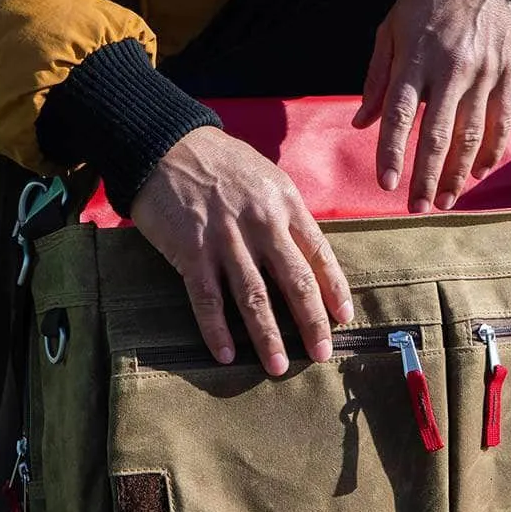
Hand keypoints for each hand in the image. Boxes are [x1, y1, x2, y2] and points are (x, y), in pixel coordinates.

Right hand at [131, 127, 353, 375]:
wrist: (166, 144)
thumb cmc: (221, 161)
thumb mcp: (267, 177)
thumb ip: (286, 215)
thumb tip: (306, 254)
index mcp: (286, 205)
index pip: (319, 253)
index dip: (334, 289)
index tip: (344, 317)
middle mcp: (262, 224)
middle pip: (295, 281)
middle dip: (312, 322)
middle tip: (322, 354)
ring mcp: (226, 239)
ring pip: (254, 297)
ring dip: (268, 337)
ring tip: (279, 367)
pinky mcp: (191, 250)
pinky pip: (207, 299)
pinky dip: (216, 330)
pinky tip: (225, 355)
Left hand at [352, 0, 510, 211]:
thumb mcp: (391, 27)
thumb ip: (377, 78)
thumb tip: (361, 123)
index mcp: (416, 58)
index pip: (401, 115)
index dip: (393, 153)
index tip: (387, 184)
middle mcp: (451, 69)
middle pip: (438, 134)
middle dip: (426, 176)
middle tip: (418, 208)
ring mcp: (484, 73)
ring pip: (472, 134)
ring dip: (458, 173)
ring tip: (446, 200)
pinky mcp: (508, 73)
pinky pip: (502, 119)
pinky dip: (493, 149)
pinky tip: (481, 173)